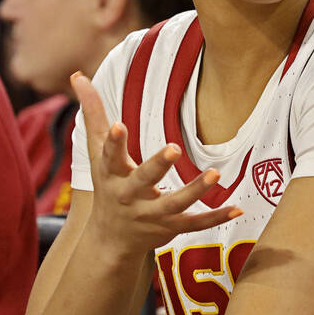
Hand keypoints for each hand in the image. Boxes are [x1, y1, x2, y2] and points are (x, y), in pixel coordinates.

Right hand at [72, 73, 238, 258]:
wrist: (110, 239)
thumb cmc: (107, 184)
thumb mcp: (96, 152)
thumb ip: (93, 114)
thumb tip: (77, 75)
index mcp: (111, 173)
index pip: (109, 156)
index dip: (114, 142)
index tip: (119, 125)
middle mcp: (129, 196)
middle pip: (143, 180)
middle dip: (157, 166)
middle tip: (175, 148)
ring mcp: (151, 214)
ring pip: (174, 204)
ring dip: (195, 191)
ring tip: (214, 174)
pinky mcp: (170, 228)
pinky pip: (195, 224)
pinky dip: (216, 218)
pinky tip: (236, 208)